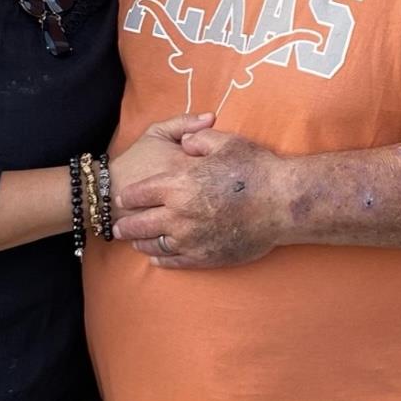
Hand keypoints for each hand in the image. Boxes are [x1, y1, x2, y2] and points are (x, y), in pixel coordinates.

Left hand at [113, 128, 284, 268]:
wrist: (284, 203)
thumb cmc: (256, 168)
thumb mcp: (225, 142)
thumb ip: (198, 139)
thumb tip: (185, 142)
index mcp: (179, 183)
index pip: (139, 193)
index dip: (128, 195)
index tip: (123, 198)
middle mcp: (179, 214)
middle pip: (139, 224)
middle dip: (125, 224)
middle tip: (116, 227)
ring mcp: (191, 239)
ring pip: (154, 245)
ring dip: (141, 243)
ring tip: (135, 241)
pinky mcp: (206, 256)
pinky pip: (175, 261)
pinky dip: (162, 259)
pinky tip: (157, 256)